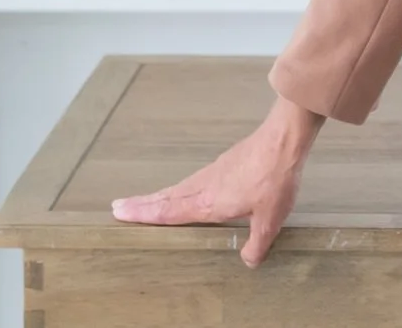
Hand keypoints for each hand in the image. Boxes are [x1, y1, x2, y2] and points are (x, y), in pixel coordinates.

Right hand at [110, 94, 326, 266]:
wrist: (284, 140)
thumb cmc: (274, 180)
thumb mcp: (269, 220)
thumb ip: (257, 244)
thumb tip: (247, 261)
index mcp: (208, 203)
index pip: (169, 212)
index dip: (144, 215)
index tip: (120, 212)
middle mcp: (204, 186)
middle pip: (166, 197)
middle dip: (142, 204)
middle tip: (118, 207)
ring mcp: (213, 172)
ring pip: (179, 187)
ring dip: (159, 195)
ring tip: (145, 202)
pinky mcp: (224, 163)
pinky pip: (193, 180)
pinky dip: (179, 187)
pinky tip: (186, 190)